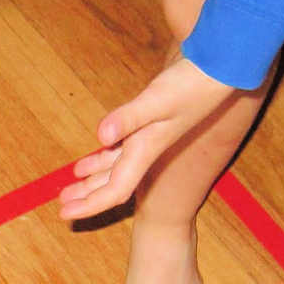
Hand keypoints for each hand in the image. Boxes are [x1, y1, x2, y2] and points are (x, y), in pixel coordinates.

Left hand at [60, 53, 235, 218]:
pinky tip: (92, 156)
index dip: (89, 204)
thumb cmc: (192, 84)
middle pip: (111, 184)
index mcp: (144, 151)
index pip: (114, 190)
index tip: (65, 214)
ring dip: (92, 179)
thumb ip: (129, 118)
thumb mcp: (157, 101)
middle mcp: (145, 150)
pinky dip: (104, 158)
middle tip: (62, 207)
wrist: (221, 68)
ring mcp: (148, 139)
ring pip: (114, 168)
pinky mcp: (151, 124)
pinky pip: (122, 150)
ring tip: (69, 188)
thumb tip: (101, 136)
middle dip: (87, 197)